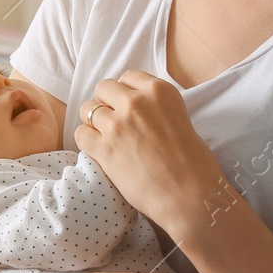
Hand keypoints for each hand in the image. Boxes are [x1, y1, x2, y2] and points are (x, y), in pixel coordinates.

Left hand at [75, 70, 227, 234]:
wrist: (190, 195)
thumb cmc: (192, 163)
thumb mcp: (179, 118)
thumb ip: (155, 107)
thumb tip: (131, 107)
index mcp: (159, 91)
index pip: (127, 77)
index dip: (123, 94)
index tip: (127, 107)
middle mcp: (136, 102)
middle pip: (103, 88)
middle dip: (106, 103)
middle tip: (114, 123)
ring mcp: (118, 124)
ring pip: (87, 109)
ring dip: (94, 123)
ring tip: (107, 138)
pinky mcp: (104, 148)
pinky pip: (80, 133)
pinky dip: (87, 141)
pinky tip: (100, 150)